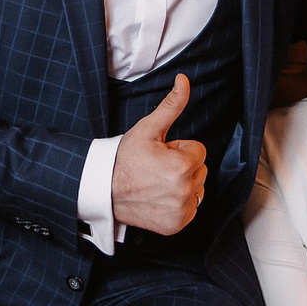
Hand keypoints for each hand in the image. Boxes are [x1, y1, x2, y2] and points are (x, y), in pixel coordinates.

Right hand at [111, 75, 207, 234]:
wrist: (106, 191)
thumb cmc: (125, 159)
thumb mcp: (147, 129)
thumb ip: (171, 105)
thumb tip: (184, 81)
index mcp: (181, 166)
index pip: (198, 151)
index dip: (179, 150)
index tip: (161, 155)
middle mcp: (184, 191)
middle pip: (200, 170)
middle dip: (183, 166)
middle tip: (158, 168)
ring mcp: (181, 210)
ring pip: (198, 190)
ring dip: (184, 185)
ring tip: (159, 183)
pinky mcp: (177, 224)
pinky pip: (191, 209)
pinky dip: (179, 204)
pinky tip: (160, 198)